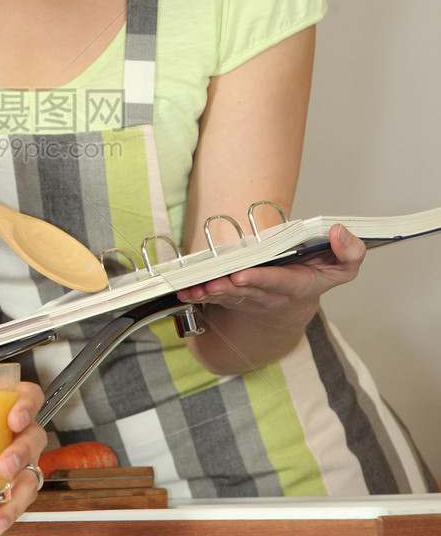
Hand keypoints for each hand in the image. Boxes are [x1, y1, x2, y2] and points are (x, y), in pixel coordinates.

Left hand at [0, 381, 47, 535]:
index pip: (28, 396)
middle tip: (2, 467)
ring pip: (29, 479)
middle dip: (22, 454)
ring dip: (16, 500)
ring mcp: (15, 465)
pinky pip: (12, 504)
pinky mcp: (7, 491)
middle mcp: (13, 435)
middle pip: (34, 437)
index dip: (28, 405)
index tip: (14, 418)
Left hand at [176, 223, 365, 314]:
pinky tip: (185, 289)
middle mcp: (271, 295)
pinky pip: (214, 297)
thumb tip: (339, 231)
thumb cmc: (316, 276)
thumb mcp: (342, 267)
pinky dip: (199, 293)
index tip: (244, 275)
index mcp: (297, 286)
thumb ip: (350, 252)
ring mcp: (250, 298)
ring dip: (210, 292)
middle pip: (248, 292)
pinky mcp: (234, 297)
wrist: (294, 304)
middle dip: (230, 288)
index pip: (279, 283)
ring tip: (196, 287)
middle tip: (213, 283)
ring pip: (228, 296)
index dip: (261, 280)